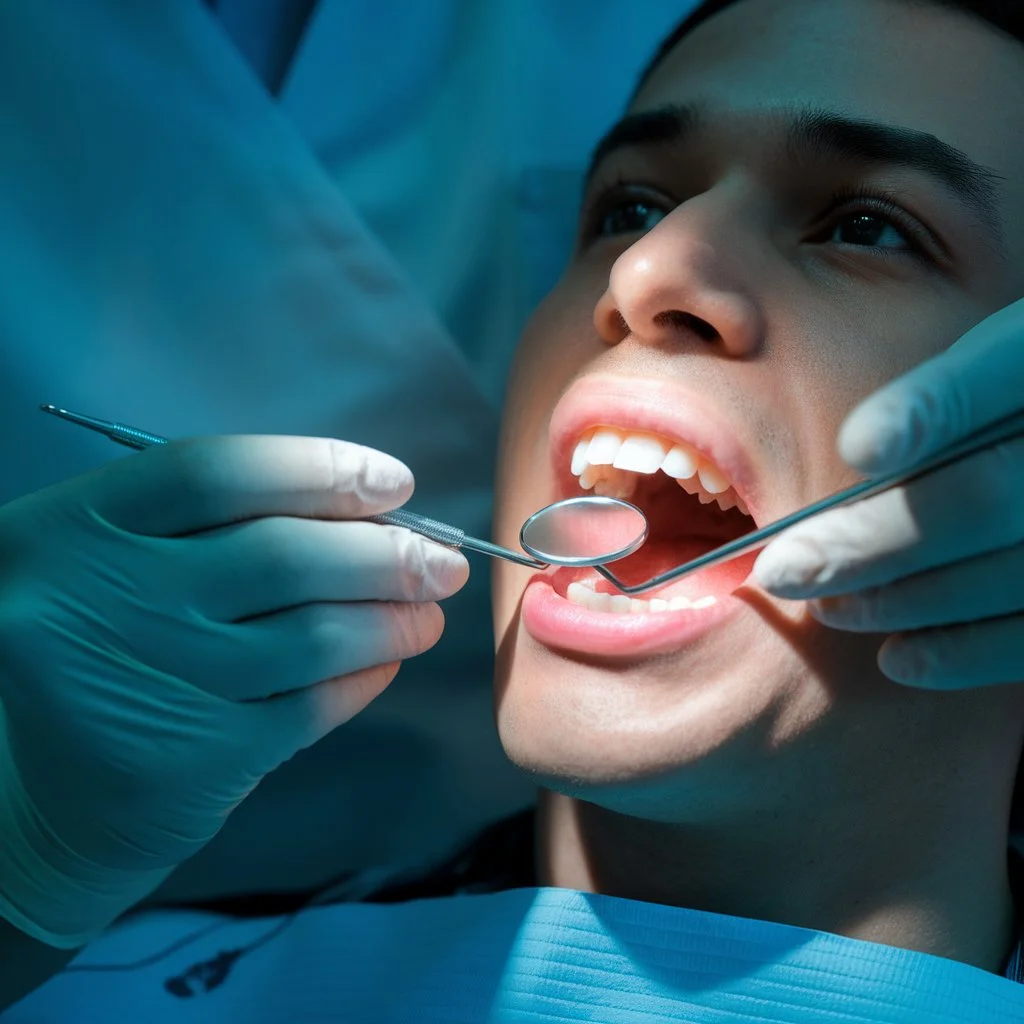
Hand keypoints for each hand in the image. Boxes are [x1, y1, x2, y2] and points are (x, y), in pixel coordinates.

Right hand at [0, 436, 467, 947]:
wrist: (38, 791)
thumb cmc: (101, 640)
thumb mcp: (116, 558)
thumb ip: (214, 525)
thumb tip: (365, 512)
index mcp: (81, 525)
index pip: (217, 472)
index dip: (320, 469)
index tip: (394, 483)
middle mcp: (110, 596)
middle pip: (282, 556)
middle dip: (387, 554)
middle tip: (444, 560)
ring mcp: (154, 680)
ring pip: (311, 635)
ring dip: (393, 618)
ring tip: (429, 611)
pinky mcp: (193, 760)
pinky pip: (310, 707)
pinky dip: (364, 678)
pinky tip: (386, 662)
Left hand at [752, 296, 1023, 688]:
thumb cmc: (1008, 411)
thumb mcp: (992, 365)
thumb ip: (941, 395)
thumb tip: (859, 453)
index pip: (1004, 369)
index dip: (927, 408)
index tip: (856, 447)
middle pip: (985, 495)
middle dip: (868, 542)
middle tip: (781, 571)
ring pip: (1009, 572)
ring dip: (899, 599)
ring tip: (828, 608)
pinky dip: (963, 654)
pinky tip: (896, 658)